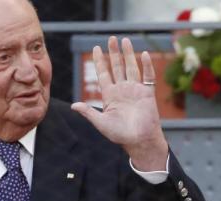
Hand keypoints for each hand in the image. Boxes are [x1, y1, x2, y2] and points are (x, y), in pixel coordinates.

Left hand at [71, 36, 168, 171]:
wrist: (139, 141)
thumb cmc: (120, 135)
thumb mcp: (101, 123)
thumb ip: (89, 112)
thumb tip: (73, 105)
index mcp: (110, 95)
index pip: (103, 74)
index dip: (100, 62)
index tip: (96, 48)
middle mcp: (122, 90)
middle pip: (117, 67)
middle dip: (114, 53)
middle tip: (111, 39)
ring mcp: (135, 90)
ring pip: (131, 68)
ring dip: (128, 54)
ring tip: (125, 40)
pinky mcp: (147, 94)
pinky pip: (147, 76)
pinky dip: (147, 66)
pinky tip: (143, 54)